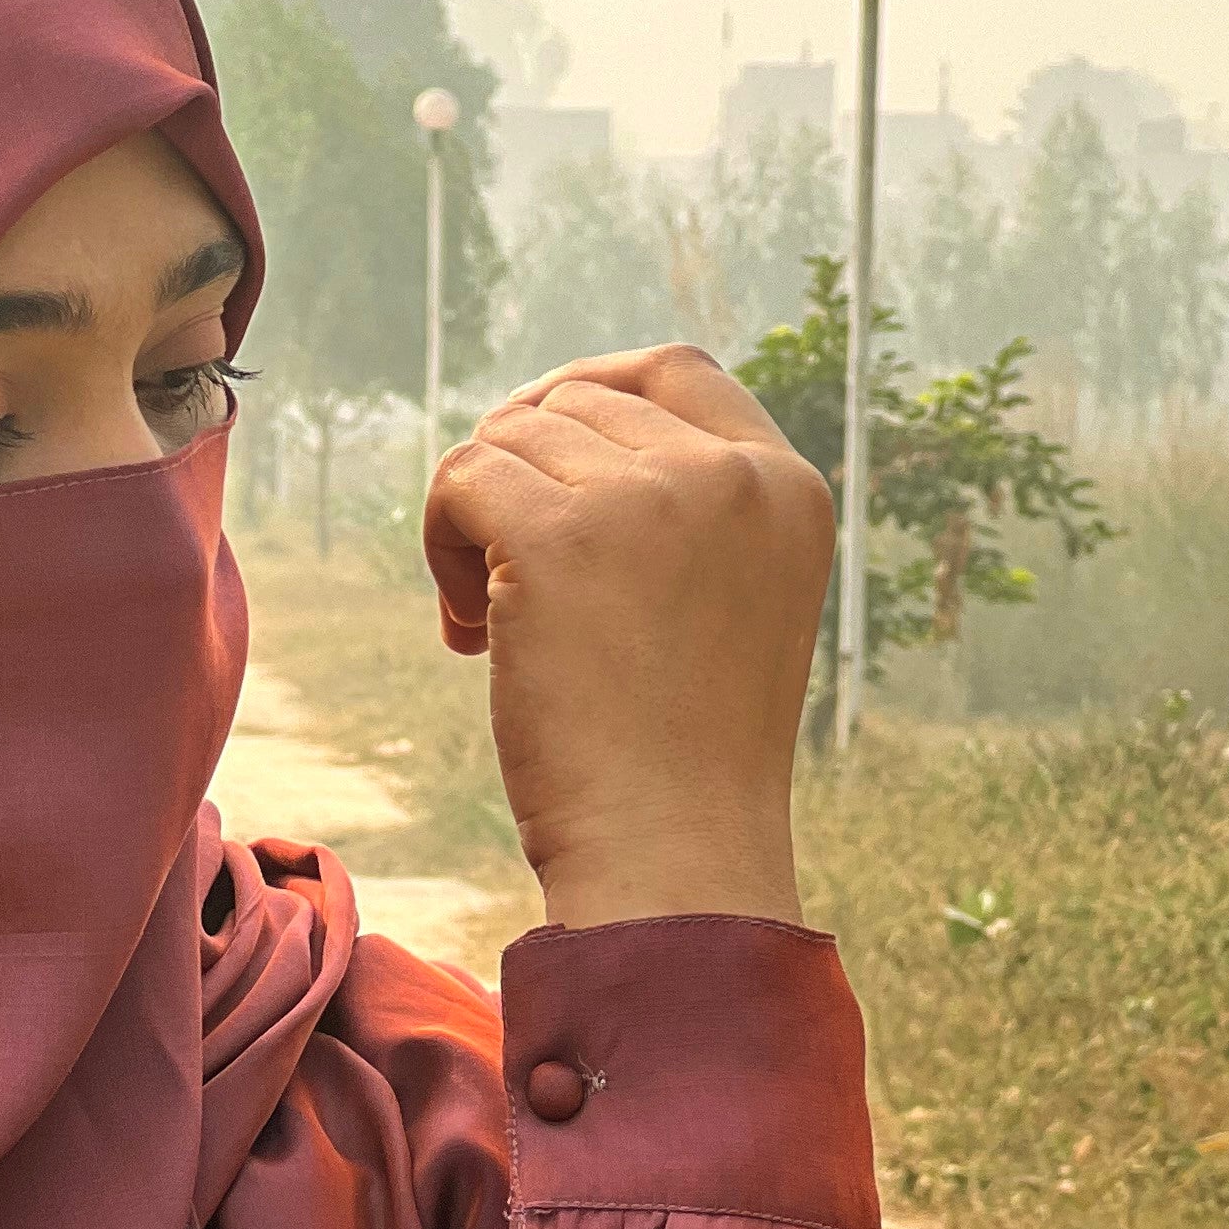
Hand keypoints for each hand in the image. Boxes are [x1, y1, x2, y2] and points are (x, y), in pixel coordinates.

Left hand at [423, 343, 833, 929]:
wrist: (672, 858)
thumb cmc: (680, 762)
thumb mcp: (723, 609)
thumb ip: (679, 517)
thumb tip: (542, 433)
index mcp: (787, 487)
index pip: (673, 369)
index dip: (587, 394)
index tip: (535, 460)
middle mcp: (730, 474)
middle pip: (573, 404)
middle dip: (520, 485)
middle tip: (505, 595)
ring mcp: (650, 495)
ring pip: (508, 441)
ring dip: (475, 526)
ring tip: (489, 629)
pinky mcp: (563, 533)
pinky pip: (461, 478)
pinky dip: (441, 543)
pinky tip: (469, 634)